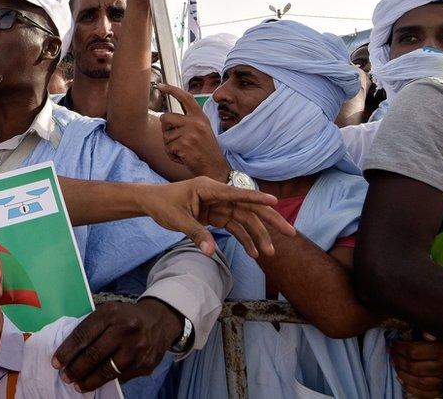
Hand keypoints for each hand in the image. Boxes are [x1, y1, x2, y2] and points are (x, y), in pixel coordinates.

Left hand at [52, 299, 180, 391]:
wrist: (160, 320)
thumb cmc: (126, 316)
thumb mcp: (109, 311)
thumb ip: (91, 326)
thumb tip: (68, 349)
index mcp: (110, 313)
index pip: (83, 335)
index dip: (67, 351)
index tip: (56, 362)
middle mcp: (125, 329)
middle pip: (93, 355)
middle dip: (75, 369)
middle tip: (65, 377)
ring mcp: (136, 348)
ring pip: (107, 371)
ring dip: (89, 381)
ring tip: (78, 385)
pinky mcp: (145, 363)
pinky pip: (121, 377)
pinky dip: (107, 381)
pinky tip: (98, 382)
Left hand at [139, 177, 290, 257]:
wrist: (152, 202)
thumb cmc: (163, 204)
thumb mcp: (177, 220)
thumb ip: (195, 234)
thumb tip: (210, 252)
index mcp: (209, 188)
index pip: (236, 194)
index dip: (257, 199)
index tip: (275, 202)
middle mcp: (218, 195)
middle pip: (248, 207)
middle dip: (270, 220)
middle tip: (290, 232)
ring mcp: (219, 206)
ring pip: (245, 220)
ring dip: (258, 236)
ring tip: (270, 252)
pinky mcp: (217, 215)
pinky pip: (234, 227)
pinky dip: (243, 240)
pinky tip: (253, 253)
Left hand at [157, 84, 230, 180]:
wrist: (215, 168)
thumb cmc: (205, 150)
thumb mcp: (202, 130)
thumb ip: (188, 121)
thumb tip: (165, 117)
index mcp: (200, 117)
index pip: (185, 97)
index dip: (172, 89)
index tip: (160, 85)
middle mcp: (196, 122)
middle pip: (165, 117)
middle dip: (165, 130)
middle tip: (177, 140)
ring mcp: (190, 133)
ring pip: (165, 136)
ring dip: (170, 146)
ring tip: (184, 151)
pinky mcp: (184, 145)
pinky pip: (167, 148)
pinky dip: (172, 155)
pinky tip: (184, 158)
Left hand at [391, 336, 442, 397]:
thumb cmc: (438, 344)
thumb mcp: (433, 334)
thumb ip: (427, 332)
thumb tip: (426, 334)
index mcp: (441, 351)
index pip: (413, 351)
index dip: (399, 347)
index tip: (393, 344)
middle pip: (414, 367)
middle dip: (398, 360)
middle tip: (392, 355)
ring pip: (419, 382)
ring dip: (402, 374)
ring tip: (395, 366)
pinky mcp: (440, 391)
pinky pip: (424, 394)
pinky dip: (410, 388)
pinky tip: (401, 379)